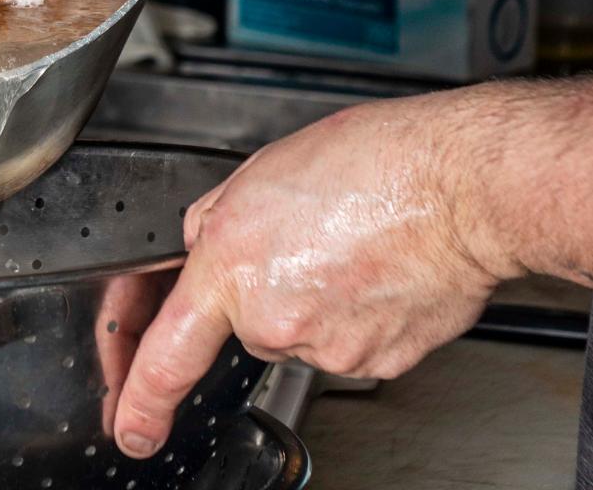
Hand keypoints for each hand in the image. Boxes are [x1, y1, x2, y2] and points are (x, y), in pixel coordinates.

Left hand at [112, 95, 513, 458]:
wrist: (463, 188)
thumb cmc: (376, 164)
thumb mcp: (261, 170)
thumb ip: (216, 220)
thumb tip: (205, 244)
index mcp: (232, 267)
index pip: (168, 355)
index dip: (140, 400)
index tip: (130, 427)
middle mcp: (274, 317)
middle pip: (248, 324)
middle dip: (265, 288)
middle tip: (306, 238)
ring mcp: (327, 348)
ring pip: (300, 331)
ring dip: (314, 297)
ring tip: (351, 244)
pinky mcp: (376, 362)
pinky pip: (346, 342)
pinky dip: (356, 313)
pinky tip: (376, 269)